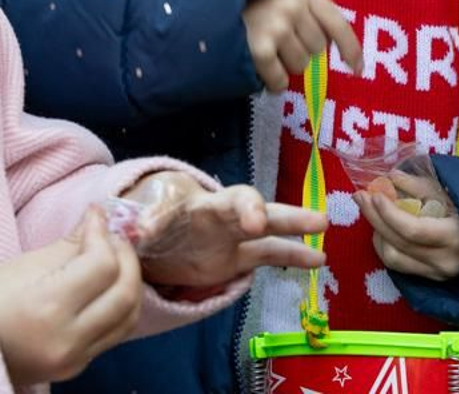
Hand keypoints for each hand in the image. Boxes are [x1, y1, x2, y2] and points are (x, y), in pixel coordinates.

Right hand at [0, 211, 142, 385]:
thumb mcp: (27, 264)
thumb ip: (71, 244)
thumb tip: (100, 219)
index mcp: (48, 308)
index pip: (103, 266)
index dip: (104, 234)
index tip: (96, 216)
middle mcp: (67, 339)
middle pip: (125, 294)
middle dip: (127, 258)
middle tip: (114, 237)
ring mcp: (75, 360)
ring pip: (129, 318)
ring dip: (130, 283)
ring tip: (115, 260)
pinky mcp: (78, 367)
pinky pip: (114, 334)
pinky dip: (119, 306)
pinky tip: (107, 286)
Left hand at [123, 173, 328, 286]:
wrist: (148, 233)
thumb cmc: (148, 215)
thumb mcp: (141, 216)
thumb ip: (141, 221)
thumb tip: (135, 230)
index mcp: (200, 203)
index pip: (222, 200)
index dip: (238, 209)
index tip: (252, 222)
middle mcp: (223, 215)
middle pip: (252, 206)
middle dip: (276, 213)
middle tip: (311, 221)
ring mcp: (233, 236)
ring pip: (269, 228)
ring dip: (294, 227)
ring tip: (323, 228)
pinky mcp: (235, 259)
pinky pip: (269, 255)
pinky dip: (293, 254)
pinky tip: (319, 258)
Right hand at [242, 0, 363, 92]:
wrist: (201, 1)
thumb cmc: (244, 0)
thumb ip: (304, 9)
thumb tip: (330, 46)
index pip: (337, 22)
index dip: (351, 48)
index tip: (357, 69)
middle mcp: (292, 5)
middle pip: (318, 49)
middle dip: (302, 52)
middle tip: (278, 42)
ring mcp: (276, 26)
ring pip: (300, 66)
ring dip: (285, 65)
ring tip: (265, 50)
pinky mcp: (259, 48)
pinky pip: (279, 80)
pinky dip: (272, 82)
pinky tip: (260, 70)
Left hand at [355, 174, 458, 281]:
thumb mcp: (453, 192)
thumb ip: (422, 185)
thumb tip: (393, 176)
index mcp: (456, 237)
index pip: (413, 231)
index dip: (390, 213)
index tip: (375, 194)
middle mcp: (445, 261)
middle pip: (398, 243)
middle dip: (375, 217)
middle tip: (361, 195)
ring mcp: (436, 273)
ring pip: (393, 258)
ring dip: (377, 232)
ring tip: (372, 210)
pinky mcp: (430, 277)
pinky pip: (398, 264)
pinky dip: (385, 244)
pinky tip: (383, 228)